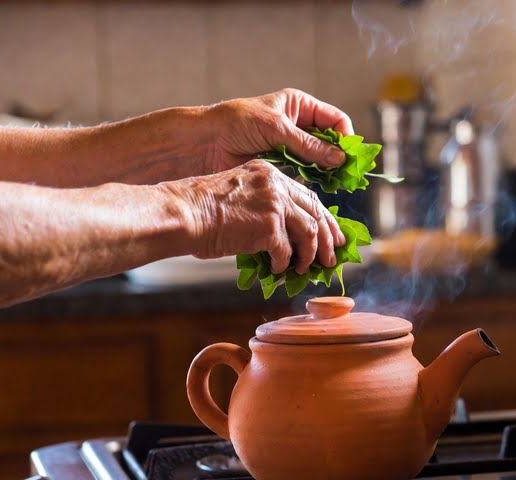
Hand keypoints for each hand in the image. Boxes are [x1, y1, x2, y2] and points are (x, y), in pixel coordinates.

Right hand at [175, 160, 345, 273]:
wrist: (184, 213)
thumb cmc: (201, 210)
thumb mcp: (238, 194)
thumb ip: (264, 205)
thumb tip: (284, 234)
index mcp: (269, 173)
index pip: (307, 195)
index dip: (323, 217)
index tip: (331, 234)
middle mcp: (276, 184)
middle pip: (316, 211)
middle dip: (327, 237)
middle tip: (331, 257)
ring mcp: (274, 204)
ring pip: (309, 232)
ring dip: (309, 254)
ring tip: (306, 269)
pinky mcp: (269, 226)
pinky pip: (287, 251)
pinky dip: (284, 263)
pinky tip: (278, 270)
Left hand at [203, 88, 354, 172]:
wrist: (205, 142)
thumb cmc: (237, 123)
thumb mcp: (276, 128)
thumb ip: (308, 144)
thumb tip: (339, 158)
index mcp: (299, 106)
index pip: (334, 120)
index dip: (345, 137)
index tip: (349, 156)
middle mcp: (298, 126)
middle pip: (330, 142)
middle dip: (338, 158)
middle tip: (346, 176)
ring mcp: (290, 148)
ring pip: (319, 161)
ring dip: (326, 173)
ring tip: (333, 186)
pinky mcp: (281, 166)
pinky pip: (303, 174)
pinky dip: (311, 182)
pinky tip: (315, 191)